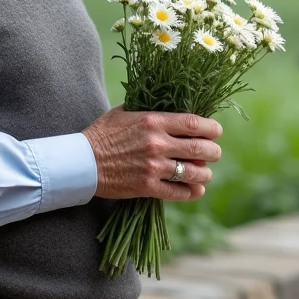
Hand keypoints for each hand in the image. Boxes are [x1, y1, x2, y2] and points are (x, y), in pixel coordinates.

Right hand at [83, 105, 222, 200]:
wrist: (82, 162)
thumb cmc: (102, 134)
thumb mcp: (124, 111)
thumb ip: (148, 109)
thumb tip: (168, 106)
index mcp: (153, 121)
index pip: (193, 123)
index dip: (211, 128)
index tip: (216, 131)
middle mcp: (157, 143)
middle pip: (199, 148)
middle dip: (213, 152)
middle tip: (215, 154)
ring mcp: (153, 167)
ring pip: (192, 172)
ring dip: (205, 174)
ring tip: (206, 173)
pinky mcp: (147, 187)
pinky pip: (177, 192)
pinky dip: (191, 192)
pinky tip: (196, 190)